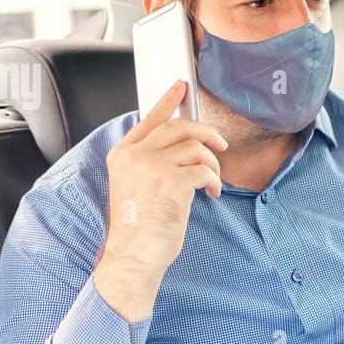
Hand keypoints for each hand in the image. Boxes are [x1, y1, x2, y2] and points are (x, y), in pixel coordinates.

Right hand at [93, 80, 226, 321]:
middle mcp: (135, 156)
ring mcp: (152, 166)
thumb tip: (183, 145)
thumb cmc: (139, 228)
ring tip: (212, 182)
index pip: (149, 119)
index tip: (181, 87)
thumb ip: (150, 162)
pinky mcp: (172, 181)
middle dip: (206, 133)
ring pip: (196, 147)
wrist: (134, 256)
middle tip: (221, 146)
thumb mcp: (135, 186)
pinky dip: (214, 180)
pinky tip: (211, 194)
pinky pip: (205, 169)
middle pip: (178, 127)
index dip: (168, 101)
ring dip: (212, 164)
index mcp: (122, 155)